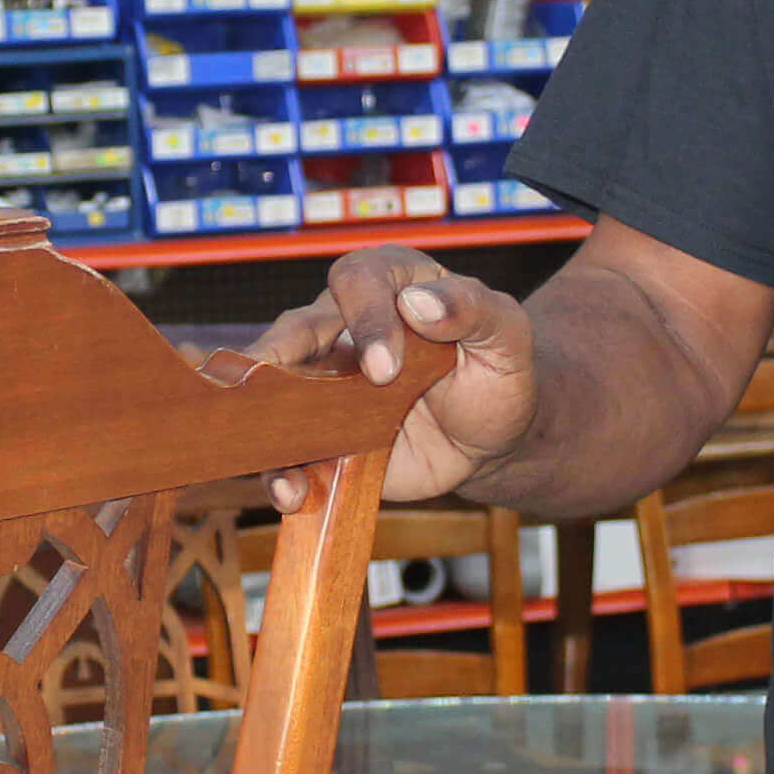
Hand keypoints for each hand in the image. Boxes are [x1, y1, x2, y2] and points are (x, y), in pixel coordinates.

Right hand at [247, 247, 527, 506]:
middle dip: (281, 356)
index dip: (365, 319)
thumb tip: (419, 302)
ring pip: (276, 390)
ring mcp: (325, 383)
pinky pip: (290, 450)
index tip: (385, 368)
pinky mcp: (323, 434)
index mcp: (390, 284)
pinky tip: (294, 492)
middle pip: (294, 328)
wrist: (492, 437)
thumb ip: (471, 308)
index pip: (358, 280)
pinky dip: (284, 472)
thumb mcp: (506, 334)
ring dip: (267, 422)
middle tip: (278, 391)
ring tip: (282, 458)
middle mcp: (344, 325)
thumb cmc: (495, 372)